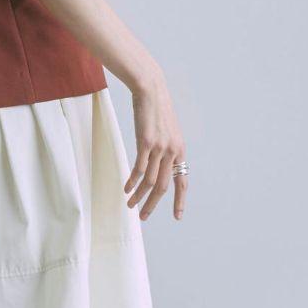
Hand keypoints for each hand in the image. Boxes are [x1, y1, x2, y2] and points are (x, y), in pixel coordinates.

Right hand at [125, 76, 187, 220]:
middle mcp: (172, 152)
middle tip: (143, 217)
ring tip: (130, 206)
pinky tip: (125, 189)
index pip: (182, 181)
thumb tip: (156, 162)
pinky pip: (139, 169)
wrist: (151, 90)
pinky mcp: (146, 143)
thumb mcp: (165, 131)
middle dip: (153, 204)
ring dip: (139, 196)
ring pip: (150, 181)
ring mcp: (160, 148)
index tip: (177, 216)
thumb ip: (164, 148)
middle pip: (163, 186)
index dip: (180, 200)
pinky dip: (132, 182)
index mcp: (179, 150)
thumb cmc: (156, 109)